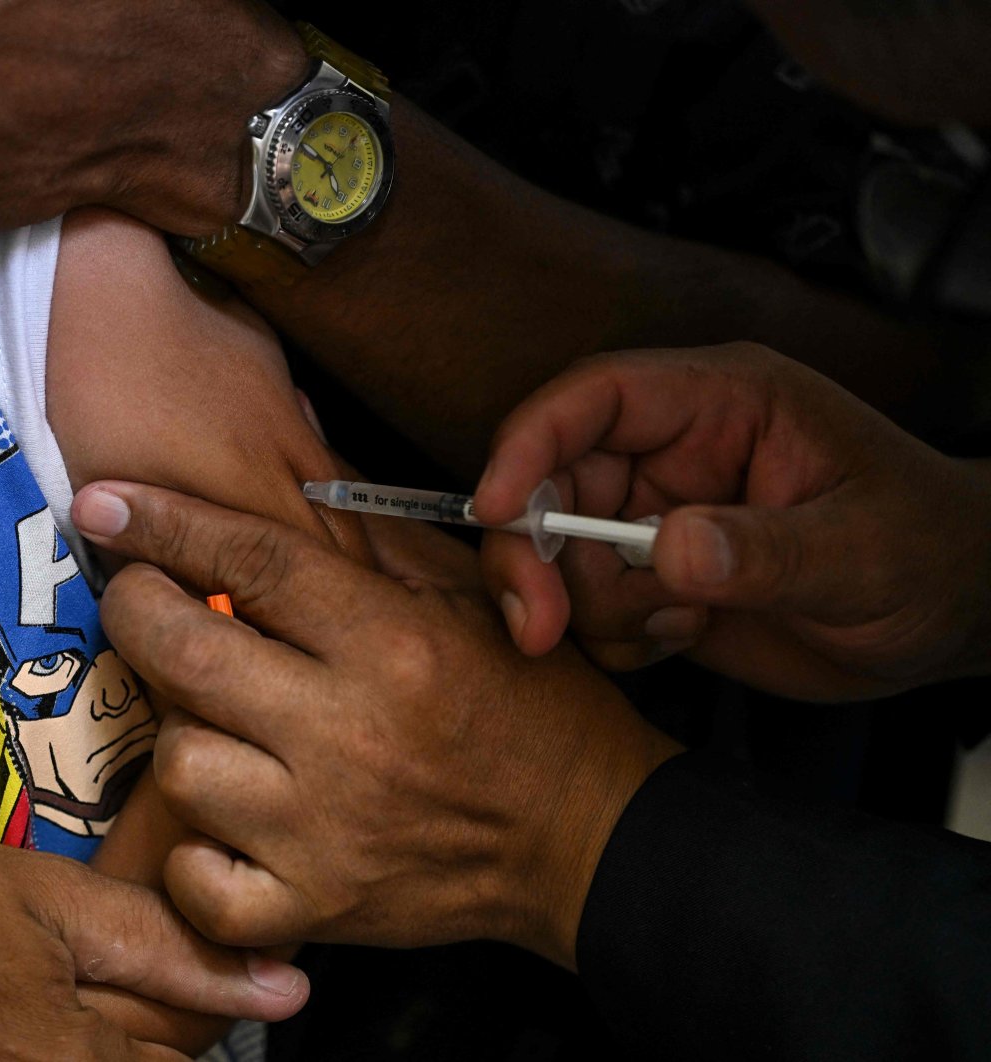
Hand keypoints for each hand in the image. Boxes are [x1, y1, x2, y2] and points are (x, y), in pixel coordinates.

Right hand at [0, 782, 307, 1060]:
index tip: (171, 972)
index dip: (195, 1005)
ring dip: (77, 1038)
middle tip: (74, 972)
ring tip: (18, 991)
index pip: (188, 1058)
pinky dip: (16, 1045)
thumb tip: (288, 988)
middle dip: (138, 1029)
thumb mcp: (39, 899)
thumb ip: (166, 951)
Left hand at [70, 480, 678, 968]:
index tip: (103, 505)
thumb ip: (373, 547)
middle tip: (140, 599)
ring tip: (213, 721)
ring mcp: (324, 832)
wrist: (586, 839)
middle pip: (183, 656)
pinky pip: (200, 885)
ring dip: (181, 733)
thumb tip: (278, 490)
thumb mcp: (472, 601)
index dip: (164, 524)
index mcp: (390, 644)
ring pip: (179, 765)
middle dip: (135, 611)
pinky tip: (221, 826)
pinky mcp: (318, 907)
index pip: (252, 564)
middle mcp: (348, 734)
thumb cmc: (528, 707)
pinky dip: (193, 856)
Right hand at [472, 341, 990, 699]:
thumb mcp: (864, 550)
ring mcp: (657, 518)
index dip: (529, 444)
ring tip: (677, 626)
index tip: (494, 509)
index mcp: (722, 404)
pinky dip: (613, 639)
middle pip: (548, 483)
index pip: (594, 398)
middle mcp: (674, 454)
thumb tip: (671, 550)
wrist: (950, 616)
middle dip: (532, 556)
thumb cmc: (931, 551)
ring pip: (557, 556)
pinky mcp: (653, 578)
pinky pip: (587, 609)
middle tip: (542, 626)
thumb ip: (767, 549)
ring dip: (588, 608)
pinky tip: (683, 637)